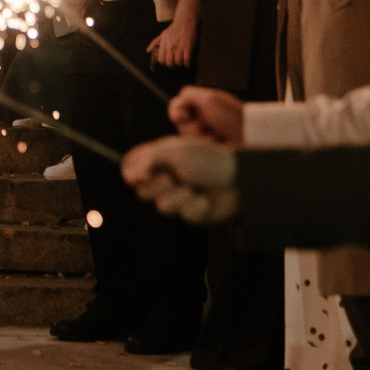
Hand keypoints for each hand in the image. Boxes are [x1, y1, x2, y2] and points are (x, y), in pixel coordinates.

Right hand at [122, 137, 239, 223]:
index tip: (142, 173)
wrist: (242, 179)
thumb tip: (127, 174)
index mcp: (161, 157)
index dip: (133, 172)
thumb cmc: (210, 159)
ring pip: (162, 206)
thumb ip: (148, 161)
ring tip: (194, 188)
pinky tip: (206, 199)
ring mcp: (180, 195)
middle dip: (158, 186)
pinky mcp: (193, 211)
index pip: (132, 166)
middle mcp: (168, 176)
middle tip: (173, 177)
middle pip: (142, 191)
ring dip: (179, 197)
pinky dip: (195, 206)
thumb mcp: (177, 153)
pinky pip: (184, 216)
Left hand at [146, 17, 196, 68]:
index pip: (161, 59)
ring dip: (180, 64)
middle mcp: (170, 46)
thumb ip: (154, 43)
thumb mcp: (162, 35)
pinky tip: (187, 63)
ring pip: (178, 62)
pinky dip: (187, 63)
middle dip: (171, 66)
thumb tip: (148, 51)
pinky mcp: (188, 47)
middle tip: (173, 64)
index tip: (166, 63)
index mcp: (164, 44)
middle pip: (169, 63)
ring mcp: (179, 47)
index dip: (163, 63)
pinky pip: (187, 60)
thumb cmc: (173, 29)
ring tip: (181, 62)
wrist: (184, 22)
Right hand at [168, 85, 246, 145]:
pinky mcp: (209, 144)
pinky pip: (197, 145)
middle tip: (204, 127)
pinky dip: (205, 144)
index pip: (177, 104)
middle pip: (180, 122)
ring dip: (199, 137)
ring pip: (187, 135)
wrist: (249, 135)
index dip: (175, 111)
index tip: (181, 117)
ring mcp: (205, 130)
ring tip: (213, 137)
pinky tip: (217, 143)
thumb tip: (177, 103)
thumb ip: (189, 95)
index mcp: (202, 101)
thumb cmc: (231, 116)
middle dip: (190, 126)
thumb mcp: (209, 99)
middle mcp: (202, 115)